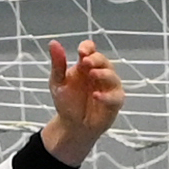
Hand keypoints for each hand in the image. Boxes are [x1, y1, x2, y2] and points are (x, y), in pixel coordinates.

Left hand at [44, 40, 124, 161]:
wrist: (71, 126)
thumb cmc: (67, 102)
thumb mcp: (57, 82)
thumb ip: (58, 64)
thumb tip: (53, 42)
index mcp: (85, 65)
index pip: (90, 49)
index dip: (88, 47)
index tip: (81, 51)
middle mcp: (99, 72)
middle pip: (103, 60)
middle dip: (96, 59)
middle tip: (86, 62)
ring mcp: (108, 87)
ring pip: (112, 76)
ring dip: (104, 74)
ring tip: (93, 74)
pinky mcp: (114, 102)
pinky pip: (116, 97)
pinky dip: (107, 96)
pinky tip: (96, 96)